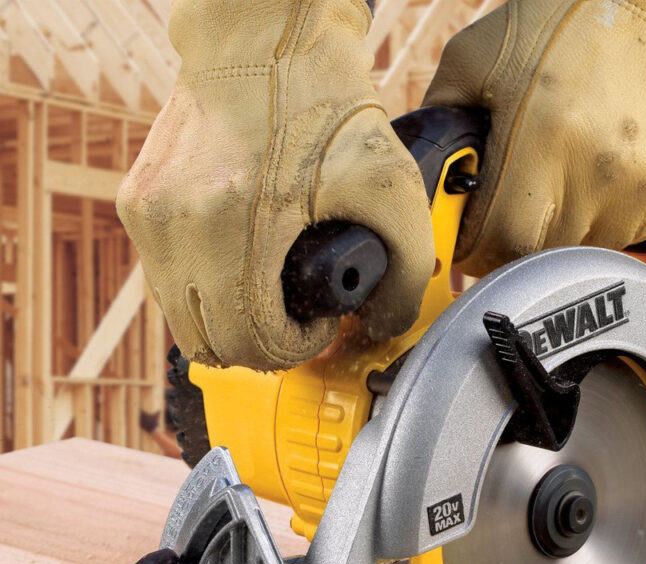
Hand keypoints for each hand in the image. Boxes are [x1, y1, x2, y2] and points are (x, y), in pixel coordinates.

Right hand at [117, 0, 434, 370]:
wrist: (264, 33)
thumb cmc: (324, 102)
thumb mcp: (392, 187)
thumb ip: (407, 271)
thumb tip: (385, 324)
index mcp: (233, 223)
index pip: (249, 341)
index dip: (293, 349)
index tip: (318, 322)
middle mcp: (176, 223)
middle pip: (208, 343)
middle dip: (262, 345)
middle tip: (296, 319)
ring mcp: (148, 213)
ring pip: (181, 319)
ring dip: (230, 322)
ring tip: (272, 295)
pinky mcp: (137, 201)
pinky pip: (167, 281)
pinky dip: (207, 290)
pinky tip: (244, 267)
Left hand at [424, 0, 645, 276]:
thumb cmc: (562, 22)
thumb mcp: (477, 57)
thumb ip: (440, 119)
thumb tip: (423, 179)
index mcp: (544, 138)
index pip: (502, 242)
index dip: (478, 250)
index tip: (470, 241)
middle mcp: (597, 171)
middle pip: (540, 253)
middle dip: (515, 239)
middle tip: (510, 207)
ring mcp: (640, 189)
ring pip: (582, 249)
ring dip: (561, 229)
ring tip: (561, 179)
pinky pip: (623, 237)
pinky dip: (603, 219)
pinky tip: (599, 175)